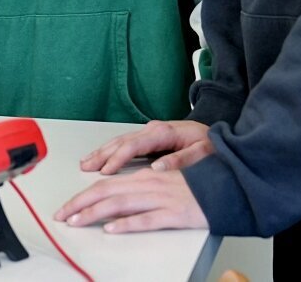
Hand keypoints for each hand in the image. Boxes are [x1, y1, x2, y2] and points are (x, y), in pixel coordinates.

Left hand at [55, 168, 207, 232]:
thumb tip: (112, 206)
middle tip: (61, 216)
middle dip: (79, 204)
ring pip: (120, 204)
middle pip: (106, 192)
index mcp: (143, 177)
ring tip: (76, 221)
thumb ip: (138, 192)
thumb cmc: (194, 188)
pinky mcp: (174, 213)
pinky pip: (147, 219)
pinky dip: (127, 224)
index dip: (82, 196)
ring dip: (94, 213)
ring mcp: (161, 198)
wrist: (226, 188)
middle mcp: (148, 184)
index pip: (105, 185)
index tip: (65, 208)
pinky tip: (113, 229)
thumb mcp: (162, 185)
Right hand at [79, 119, 213, 174]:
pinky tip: (99, 157)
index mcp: (164, 132)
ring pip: (119, 141)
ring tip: (85, 163)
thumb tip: (157, 168)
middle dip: (102, 155)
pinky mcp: (148, 136)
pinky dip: (109, 150)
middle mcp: (153, 129)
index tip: (106, 171)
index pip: (134, 145)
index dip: (118, 158)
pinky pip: (123, 142)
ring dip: (101, 152)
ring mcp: (149, 131)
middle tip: (85, 168)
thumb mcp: (204, 152)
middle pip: (121, 141)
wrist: (215, 132)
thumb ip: (182, 159)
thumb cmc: (210, 144)